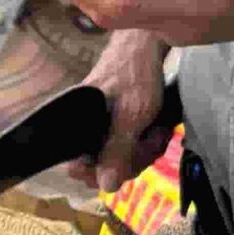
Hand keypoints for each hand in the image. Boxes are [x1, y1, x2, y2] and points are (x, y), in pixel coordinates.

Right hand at [63, 31, 171, 194]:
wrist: (148, 46)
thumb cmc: (134, 75)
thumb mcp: (129, 116)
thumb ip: (117, 151)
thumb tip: (106, 188)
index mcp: (76, 126)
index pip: (77, 168)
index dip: (103, 171)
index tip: (127, 161)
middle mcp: (85, 129)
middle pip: (103, 167)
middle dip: (132, 158)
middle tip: (149, 138)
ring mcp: (102, 127)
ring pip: (120, 158)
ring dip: (144, 149)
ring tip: (156, 130)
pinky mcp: (117, 124)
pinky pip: (129, 145)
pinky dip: (146, 141)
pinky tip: (157, 129)